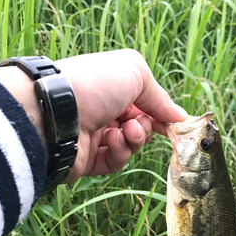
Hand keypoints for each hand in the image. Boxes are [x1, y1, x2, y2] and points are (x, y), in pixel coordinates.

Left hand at [0, 50, 186, 181]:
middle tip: (139, 124)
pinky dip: (120, 152)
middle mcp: (103, 111)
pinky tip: (113, 140)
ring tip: (125, 131)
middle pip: (139, 126)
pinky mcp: (88, 160)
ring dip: (135, 139)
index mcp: (112, 88)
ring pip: (130, 145)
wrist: (55, 112)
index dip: (160, 113)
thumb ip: (159, 96)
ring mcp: (95, 136)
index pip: (144, 103)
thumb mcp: (135, 73)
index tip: (175, 123)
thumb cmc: (95, 83)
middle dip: (146, 126)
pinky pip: (115, 161)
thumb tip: (179, 116)